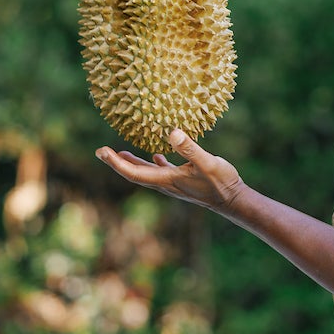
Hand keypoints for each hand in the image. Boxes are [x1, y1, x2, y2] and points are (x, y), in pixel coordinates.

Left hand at [96, 128, 243, 210]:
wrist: (233, 200)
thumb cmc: (221, 182)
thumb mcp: (207, 162)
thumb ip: (190, 148)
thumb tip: (172, 132)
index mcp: (167, 179)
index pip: (134, 172)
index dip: (116, 162)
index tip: (101, 151)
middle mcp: (166, 184)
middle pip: (135, 174)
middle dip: (117, 162)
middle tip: (100, 151)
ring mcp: (174, 183)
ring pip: (147, 173)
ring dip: (132, 163)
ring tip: (119, 154)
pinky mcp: (183, 181)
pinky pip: (161, 172)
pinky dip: (153, 163)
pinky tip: (156, 156)